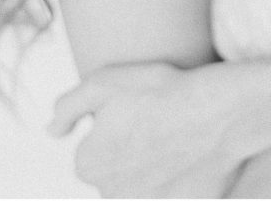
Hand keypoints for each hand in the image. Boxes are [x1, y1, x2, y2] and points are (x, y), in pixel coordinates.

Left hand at [49, 61, 263, 197]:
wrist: (220, 112)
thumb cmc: (161, 91)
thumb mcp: (104, 82)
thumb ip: (67, 108)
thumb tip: (51, 132)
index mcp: (88, 165)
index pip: (92, 150)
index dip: (115, 125)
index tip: (138, 110)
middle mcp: (111, 194)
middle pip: (117, 171)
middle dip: (133, 152)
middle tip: (159, 122)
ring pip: (144, 185)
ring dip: (156, 168)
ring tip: (180, 136)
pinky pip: (174, 193)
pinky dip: (182, 179)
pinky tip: (195, 154)